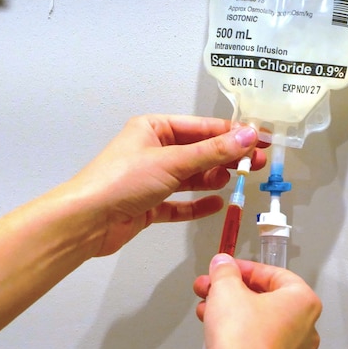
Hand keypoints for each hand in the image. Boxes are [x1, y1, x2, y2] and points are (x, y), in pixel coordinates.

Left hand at [68, 115, 264, 256]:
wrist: (87, 221)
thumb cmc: (122, 181)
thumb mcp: (172, 162)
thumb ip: (212, 152)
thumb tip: (248, 136)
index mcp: (153, 129)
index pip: (201, 128)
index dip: (232, 133)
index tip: (261, 139)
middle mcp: (151, 150)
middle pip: (197, 152)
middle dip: (227, 157)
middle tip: (257, 164)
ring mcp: (149, 179)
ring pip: (189, 177)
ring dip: (213, 179)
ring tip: (238, 180)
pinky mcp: (147, 206)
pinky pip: (178, 203)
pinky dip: (196, 204)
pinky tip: (216, 205)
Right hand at [194, 254, 320, 348]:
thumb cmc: (242, 337)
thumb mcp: (226, 289)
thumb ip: (224, 271)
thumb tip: (223, 264)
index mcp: (303, 302)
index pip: (274, 274)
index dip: (244, 268)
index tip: (224, 270)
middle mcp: (305, 329)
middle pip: (265, 300)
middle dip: (232, 292)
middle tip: (209, 288)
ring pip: (259, 324)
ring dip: (231, 314)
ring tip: (205, 311)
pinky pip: (256, 347)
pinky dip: (237, 338)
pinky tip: (214, 335)